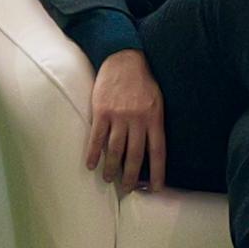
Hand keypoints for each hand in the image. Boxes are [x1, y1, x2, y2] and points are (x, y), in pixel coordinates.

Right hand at [85, 49, 167, 188]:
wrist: (124, 59)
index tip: (155, 188)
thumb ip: (154, 123)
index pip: (157, 152)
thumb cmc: (143, 81)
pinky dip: (94, 153)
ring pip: (115, 150)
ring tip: (108, 179)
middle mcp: (137, 120)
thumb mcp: (157, 101)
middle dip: (131, 176)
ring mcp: (119, 116)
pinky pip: (97, 137)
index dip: (157, 172)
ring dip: (111, 168)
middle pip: (135, 155)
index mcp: (154, 118)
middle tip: (127, 189)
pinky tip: (91, 165)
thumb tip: (150, 148)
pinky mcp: (102, 111)